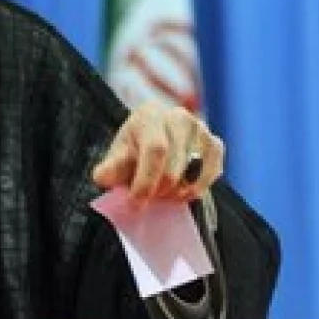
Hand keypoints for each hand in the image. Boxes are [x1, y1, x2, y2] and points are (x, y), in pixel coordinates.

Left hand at [92, 102, 223, 202]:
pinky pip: (213, 173)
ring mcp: (201, 129)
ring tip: (165, 193)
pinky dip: (198, 188)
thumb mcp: (117, 157)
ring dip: (179, 192)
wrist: (154, 139)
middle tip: (150, 198)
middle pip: (175, 167)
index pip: (156, 149)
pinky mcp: (215, 143)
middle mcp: (179, 117)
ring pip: (195, 173)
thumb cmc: (134, 150)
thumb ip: (110, 168)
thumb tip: (103, 177)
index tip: (135, 203)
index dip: (146, 181)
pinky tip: (183, 189)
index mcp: (150, 115)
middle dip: (161, 191)